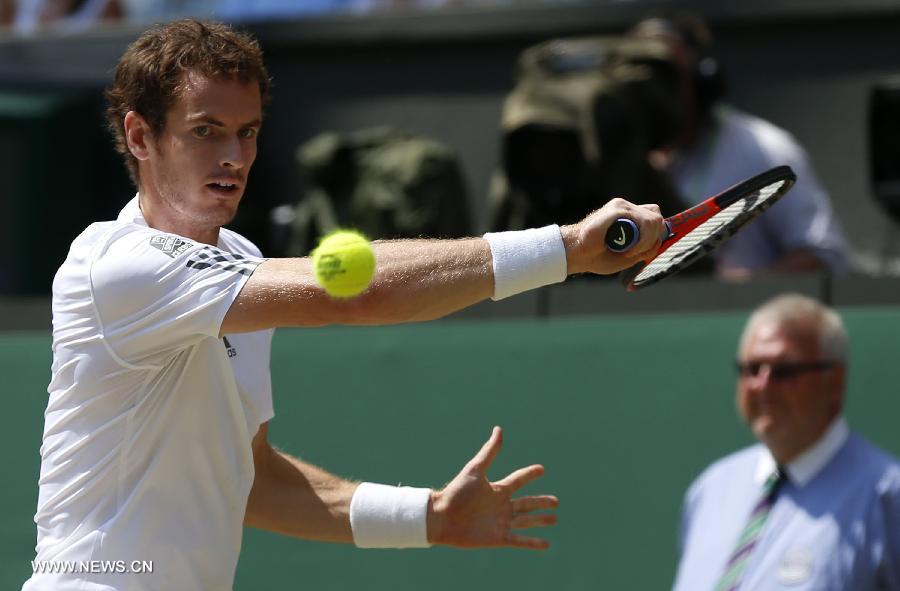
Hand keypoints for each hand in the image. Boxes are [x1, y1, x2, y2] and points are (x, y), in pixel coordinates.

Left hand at [426, 426, 557, 549]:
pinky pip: (520, 540)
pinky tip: (546, 544)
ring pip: (526, 521)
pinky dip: (533, 542)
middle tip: (556, 501)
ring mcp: (500, 522)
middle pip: (526, 503)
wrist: (441, 518)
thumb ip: (489, 452)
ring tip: (554, 518)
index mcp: (497, 489)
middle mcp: (501, 506)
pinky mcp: (498, 538)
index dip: (529, 474)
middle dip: (541, 502)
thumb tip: (499, 429)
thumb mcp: (475, 470)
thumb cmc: (456, 492)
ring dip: (540, 520)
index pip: (518, 480)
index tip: (541, 469)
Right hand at [561, 198, 664, 274]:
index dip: (654, 234)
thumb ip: (646, 249)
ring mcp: (622, 206)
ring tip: (629, 252)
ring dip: (647, 241)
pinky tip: (627, 249)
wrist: (577, 253)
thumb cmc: (597, 255)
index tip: (642, 250)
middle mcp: (627, 207)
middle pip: (656, 217)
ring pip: (653, 219)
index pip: (653, 216)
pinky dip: (641, 239)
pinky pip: (642, 221)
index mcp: (628, 216)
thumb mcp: (629, 256)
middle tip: (634, 253)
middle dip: (652, 239)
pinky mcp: (617, 208)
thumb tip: (659, 241)